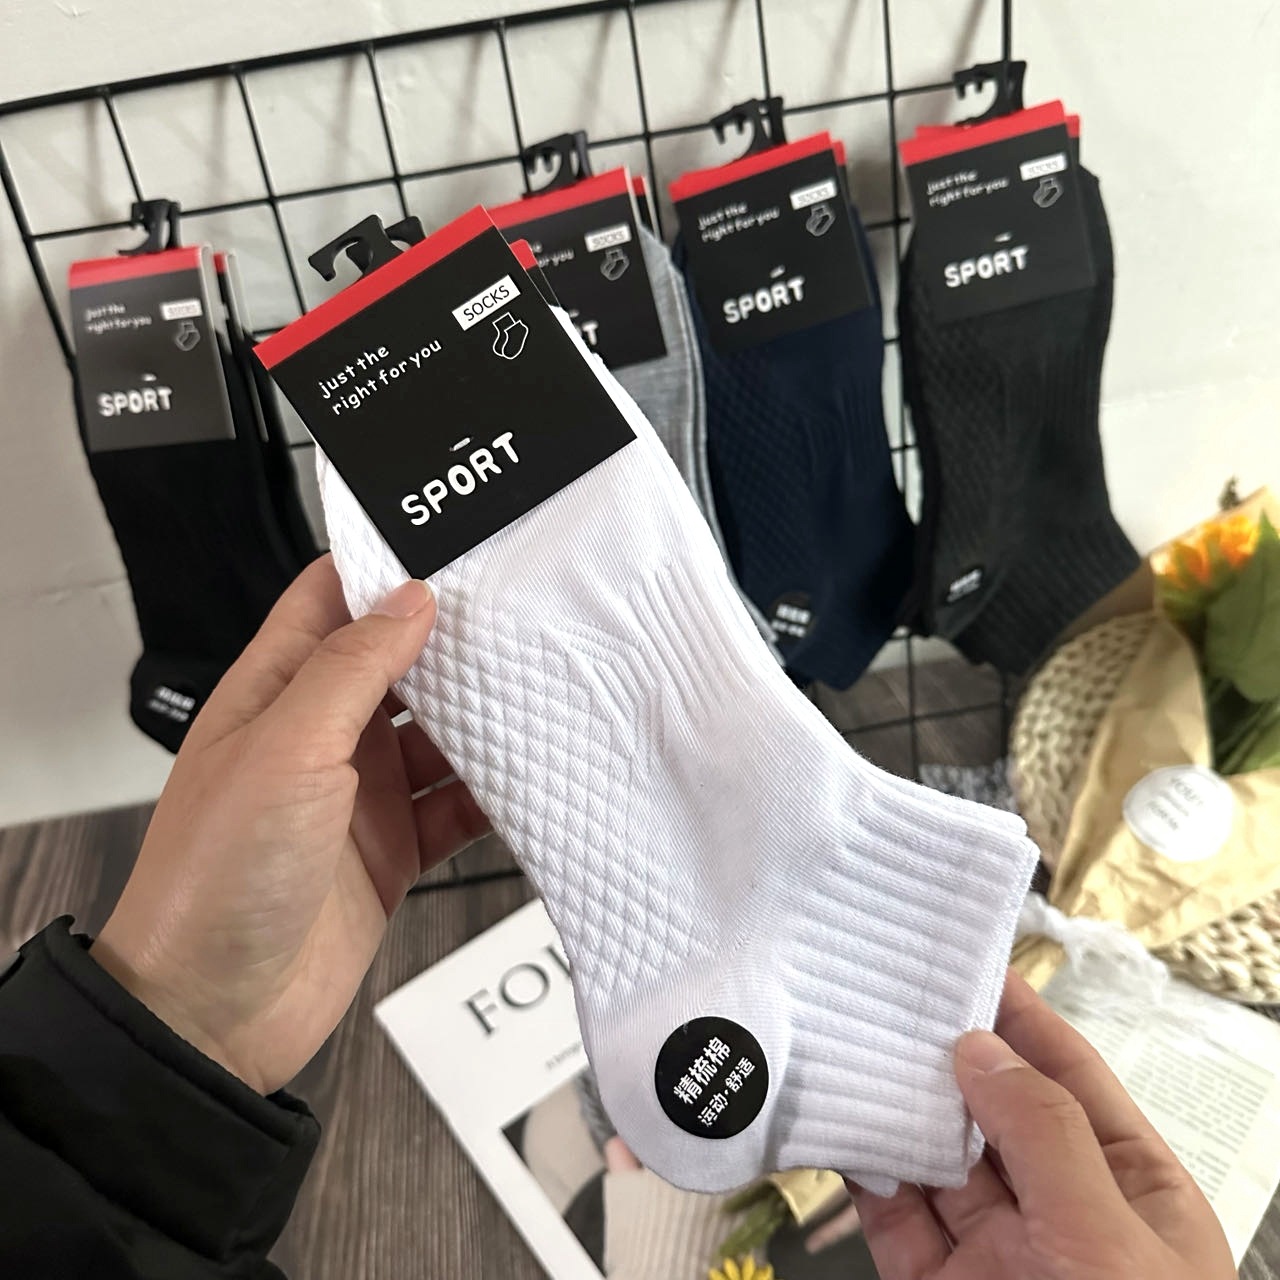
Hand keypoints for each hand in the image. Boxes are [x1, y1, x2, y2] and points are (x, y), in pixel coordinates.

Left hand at [92, 556, 489, 1093]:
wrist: (214, 1013)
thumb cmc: (214, 878)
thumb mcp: (285, 750)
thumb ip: (351, 669)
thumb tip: (410, 599)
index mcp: (275, 693)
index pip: (329, 601)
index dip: (382, 568)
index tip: (449, 544)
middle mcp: (319, 736)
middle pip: (397, 666)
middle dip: (453, 643)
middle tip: (519, 615)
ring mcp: (357, 794)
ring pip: (438, 736)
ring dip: (484, 722)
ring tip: (539, 696)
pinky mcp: (391, 849)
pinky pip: (455, 806)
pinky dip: (493, 795)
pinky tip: (528, 782)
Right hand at [850, 971, 1234, 1279]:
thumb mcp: (1108, 1240)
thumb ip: (1044, 1133)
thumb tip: (981, 1049)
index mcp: (1129, 1188)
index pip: (1068, 1075)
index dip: (1019, 1015)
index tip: (966, 961)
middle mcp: (1059, 1211)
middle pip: (992, 1107)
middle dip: (942, 1052)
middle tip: (888, 990)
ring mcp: (995, 1252)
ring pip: (935, 1156)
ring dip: (896, 1102)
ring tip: (852, 1040)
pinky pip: (894, 1213)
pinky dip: (864, 1166)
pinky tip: (841, 1122)